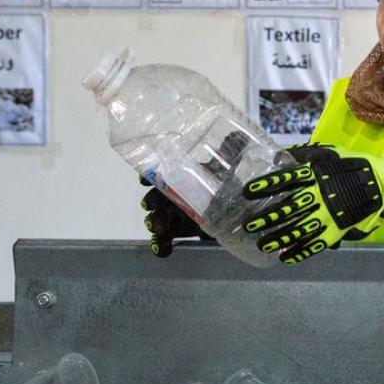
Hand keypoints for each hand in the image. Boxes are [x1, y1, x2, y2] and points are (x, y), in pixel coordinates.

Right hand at [138, 130, 250, 257]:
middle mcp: (172, 195)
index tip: (145, 179)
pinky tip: (163, 250)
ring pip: (155, 220)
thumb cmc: (223, 183)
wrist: (236, 207)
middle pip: (153, 198)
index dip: (147, 176)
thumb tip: (237, 134)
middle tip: (152, 205)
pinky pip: (164, 241)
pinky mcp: (180, 232)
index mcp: (178, 177)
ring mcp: (174, 215)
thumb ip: (230, 151)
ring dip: (154, 224)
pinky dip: (161, 246)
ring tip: (160, 229)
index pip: (156, 174)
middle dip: (150, 202)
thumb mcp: (227, 167)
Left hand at [241, 144, 383, 264]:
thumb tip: (280, 155)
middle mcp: (319, 197)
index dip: (266, 186)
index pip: (285, 180)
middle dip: (266, 218)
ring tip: (262, 244)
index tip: (247, 191)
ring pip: (298, 229)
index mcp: (315, 177)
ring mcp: (328, 216)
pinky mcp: (337, 231)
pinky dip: (300, 252)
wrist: (382, 184)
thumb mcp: (330, 156)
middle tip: (247, 224)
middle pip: (287, 209)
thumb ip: (306, 157)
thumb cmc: (353, 168)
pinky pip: (316, 244)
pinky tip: (285, 257)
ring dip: (278, 238)